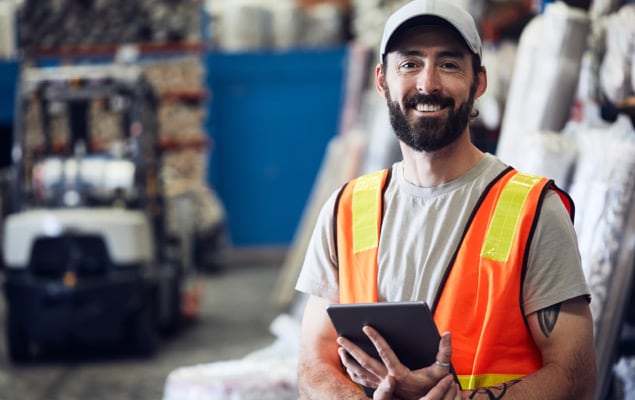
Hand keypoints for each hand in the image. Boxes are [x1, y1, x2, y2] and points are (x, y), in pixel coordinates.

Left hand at [337, 327, 455, 399]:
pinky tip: (346, 362)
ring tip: (341, 348)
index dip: (376, 339)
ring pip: (359, 372)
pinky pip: (361, 380)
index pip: (385, 353)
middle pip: (365, 362)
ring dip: (349, 360)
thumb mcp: (442, 371)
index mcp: (400, 374)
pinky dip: (352, 371)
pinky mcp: (378, 389)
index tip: (366, 326)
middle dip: (352, 348)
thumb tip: (447, 334)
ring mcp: (381, 385)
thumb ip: (445, 352)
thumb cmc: (433, 386)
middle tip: (341, 336)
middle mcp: (388, 380)